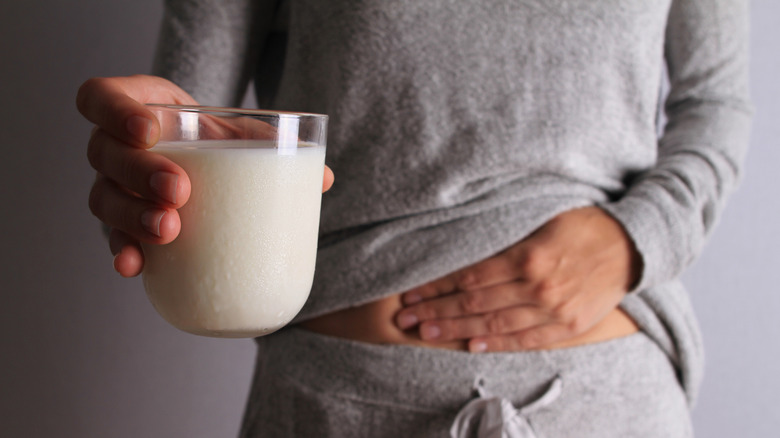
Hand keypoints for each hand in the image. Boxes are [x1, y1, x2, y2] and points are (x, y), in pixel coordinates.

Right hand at [77, 75, 335, 276]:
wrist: (213, 165)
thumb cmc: (220, 140)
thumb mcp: (241, 133)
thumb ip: (274, 144)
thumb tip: (325, 178)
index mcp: (138, 107)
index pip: (100, 98)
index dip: (115, 111)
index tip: (150, 131)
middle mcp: (115, 147)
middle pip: (104, 154)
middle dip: (140, 173)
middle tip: (180, 191)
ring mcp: (114, 187)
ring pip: (103, 199)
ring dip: (132, 216)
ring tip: (168, 230)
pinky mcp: (123, 224)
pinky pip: (113, 239)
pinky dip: (123, 252)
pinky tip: (134, 267)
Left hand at [394, 207, 641, 351]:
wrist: (632, 245)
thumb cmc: (584, 224)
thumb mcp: (542, 218)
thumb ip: (505, 233)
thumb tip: (463, 240)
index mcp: (528, 255)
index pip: (469, 276)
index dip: (437, 287)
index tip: (412, 291)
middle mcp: (537, 286)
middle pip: (474, 302)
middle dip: (436, 311)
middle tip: (407, 318)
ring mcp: (553, 309)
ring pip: (494, 324)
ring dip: (457, 330)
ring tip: (427, 334)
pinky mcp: (568, 325)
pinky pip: (525, 340)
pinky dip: (497, 344)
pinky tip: (471, 346)